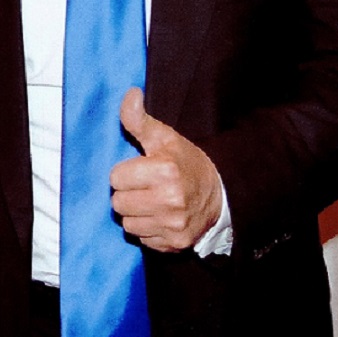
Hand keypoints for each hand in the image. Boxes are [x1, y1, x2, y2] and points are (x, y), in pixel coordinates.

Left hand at [110, 88, 222, 251]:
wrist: (221, 194)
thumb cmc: (186, 162)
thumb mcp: (164, 137)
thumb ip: (140, 119)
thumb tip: (130, 93)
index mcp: (165, 171)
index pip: (116, 177)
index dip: (126, 172)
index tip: (142, 170)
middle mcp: (170, 200)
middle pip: (118, 203)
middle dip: (128, 193)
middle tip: (146, 187)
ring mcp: (173, 224)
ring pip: (128, 223)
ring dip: (136, 213)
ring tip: (152, 202)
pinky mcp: (175, 243)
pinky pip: (142, 239)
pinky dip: (148, 229)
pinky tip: (161, 217)